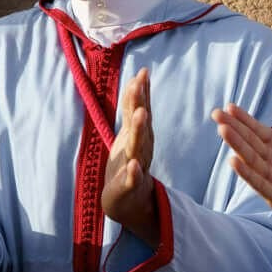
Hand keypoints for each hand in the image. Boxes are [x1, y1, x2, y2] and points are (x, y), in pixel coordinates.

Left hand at [100, 69, 157, 240]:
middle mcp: (142, 147)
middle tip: (138, 85)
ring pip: (138, 147)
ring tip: (140, 115)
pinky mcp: (130, 185)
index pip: (141, 109)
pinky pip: (133, 179)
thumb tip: (138, 77)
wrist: (128, 200)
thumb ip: (133, 106)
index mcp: (140, 134)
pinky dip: (134, 173)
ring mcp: (137, 166)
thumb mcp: (129, 131)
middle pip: (141, 124)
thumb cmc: (129, 161)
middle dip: (140, 104)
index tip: (143, 71)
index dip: (141, 91)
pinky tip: (133, 166)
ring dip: (140, 131)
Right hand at [214, 82, 271, 235]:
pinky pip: (259, 183)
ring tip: (223, 131)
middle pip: (249, 142)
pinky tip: (233, 161)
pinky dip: (247, 173)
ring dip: (237, 146)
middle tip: (216, 115)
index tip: (229, 106)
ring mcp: (270, 178)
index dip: (243, 119)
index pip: (256, 130)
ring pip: (251, 159)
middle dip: (234, 129)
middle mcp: (268, 161)